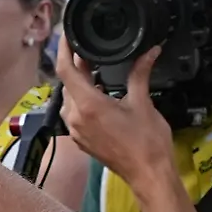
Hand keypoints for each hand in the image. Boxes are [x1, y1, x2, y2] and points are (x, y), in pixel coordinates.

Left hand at [56, 37, 174, 191]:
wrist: (148, 174)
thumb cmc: (147, 142)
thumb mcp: (142, 103)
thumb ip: (139, 74)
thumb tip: (148, 53)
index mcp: (87, 105)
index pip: (65, 70)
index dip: (62, 50)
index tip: (65, 37)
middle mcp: (74, 117)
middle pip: (67, 83)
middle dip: (75, 66)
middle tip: (86, 51)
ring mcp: (75, 130)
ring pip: (69, 98)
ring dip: (79, 84)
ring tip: (92, 71)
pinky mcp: (80, 139)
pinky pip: (74, 113)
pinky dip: (82, 100)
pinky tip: (97, 96)